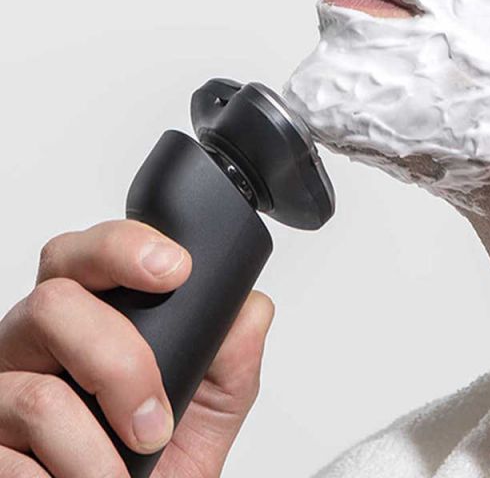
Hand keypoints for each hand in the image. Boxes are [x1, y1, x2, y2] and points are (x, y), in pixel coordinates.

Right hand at [0, 220, 274, 476]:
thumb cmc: (168, 456)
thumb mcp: (216, 399)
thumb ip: (234, 349)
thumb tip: (252, 308)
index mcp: (91, 310)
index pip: (92, 251)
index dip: (127, 247)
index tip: (176, 271)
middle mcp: (37, 341)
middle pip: (54, 302)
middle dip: (119, 360)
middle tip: (156, 415)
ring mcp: (4, 393)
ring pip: (39, 394)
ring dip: (97, 447)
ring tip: (123, 473)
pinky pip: (11, 461)